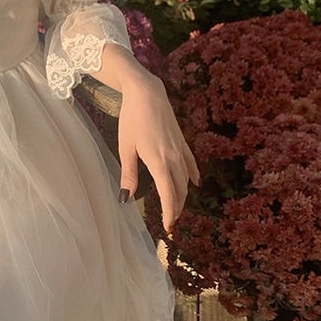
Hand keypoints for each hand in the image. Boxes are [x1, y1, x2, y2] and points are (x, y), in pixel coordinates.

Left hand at [117, 71, 198, 231]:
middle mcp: (174, 158)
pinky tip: (195, 183)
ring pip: (186, 179)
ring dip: (183, 195)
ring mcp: (180, 149)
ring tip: (177, 207)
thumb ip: (129, 174)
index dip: (169, 213)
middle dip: (176, 208)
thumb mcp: (126, 147)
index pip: (169, 195)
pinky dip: (192, 175)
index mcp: (159, 162)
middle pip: (180, 190)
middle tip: (171, 222)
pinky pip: (191, 163)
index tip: (168, 227)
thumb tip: (125, 198)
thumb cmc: (132, 119)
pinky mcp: (182, 141)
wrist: (147, 92)